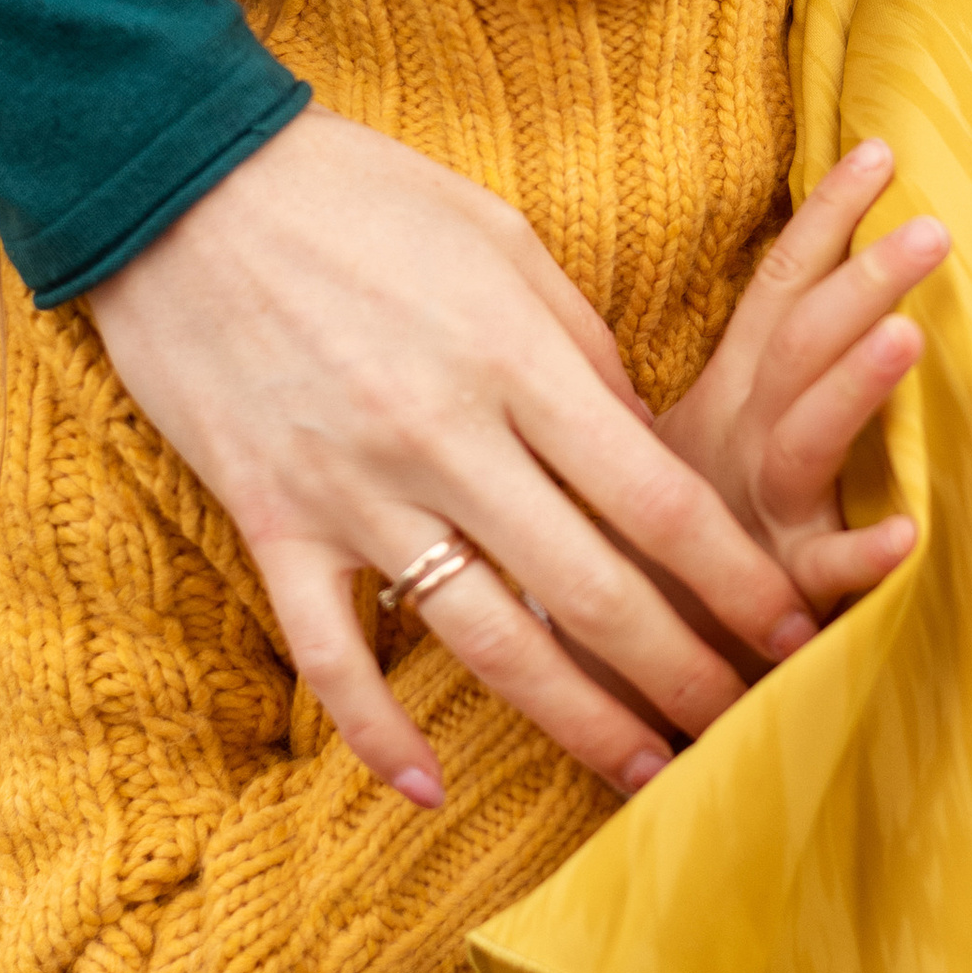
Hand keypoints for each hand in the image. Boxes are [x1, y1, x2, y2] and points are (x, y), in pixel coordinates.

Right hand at [88, 106, 818, 810]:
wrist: (177, 183)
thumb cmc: (355, 193)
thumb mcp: (498, 239)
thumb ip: (579, 348)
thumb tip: (643, 439)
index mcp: (517, 360)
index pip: (657, 499)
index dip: (736, 580)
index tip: (794, 632)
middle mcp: (446, 439)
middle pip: (592, 588)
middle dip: (683, 671)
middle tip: (749, 729)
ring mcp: (355, 491)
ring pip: (485, 640)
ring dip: (575, 720)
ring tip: (643, 774)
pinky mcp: (272, 520)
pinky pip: (330, 654)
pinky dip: (376, 730)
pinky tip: (429, 790)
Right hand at [659, 139, 947, 616]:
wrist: (576, 659)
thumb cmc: (635, 547)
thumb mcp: (661, 449)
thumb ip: (717, 383)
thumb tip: (788, 309)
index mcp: (721, 403)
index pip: (775, 295)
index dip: (826, 223)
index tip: (882, 154)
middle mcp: (726, 449)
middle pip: (794, 349)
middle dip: (858, 280)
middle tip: (933, 227)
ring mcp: (742, 523)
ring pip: (796, 444)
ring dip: (852, 387)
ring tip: (910, 335)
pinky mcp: (757, 607)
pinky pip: (808, 580)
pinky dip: (855, 560)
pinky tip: (907, 533)